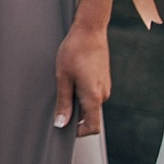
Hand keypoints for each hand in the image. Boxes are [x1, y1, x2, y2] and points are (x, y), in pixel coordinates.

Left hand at [54, 22, 109, 137]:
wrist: (90, 30)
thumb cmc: (75, 50)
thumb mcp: (63, 77)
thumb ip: (63, 102)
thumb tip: (61, 123)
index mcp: (94, 96)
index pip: (92, 127)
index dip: (79, 133)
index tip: (64, 128)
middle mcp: (103, 94)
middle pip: (90, 116)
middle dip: (75, 116)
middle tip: (58, 105)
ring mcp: (105, 86)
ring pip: (91, 105)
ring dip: (77, 103)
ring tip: (65, 87)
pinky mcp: (103, 80)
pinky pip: (93, 95)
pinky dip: (82, 94)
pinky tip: (72, 80)